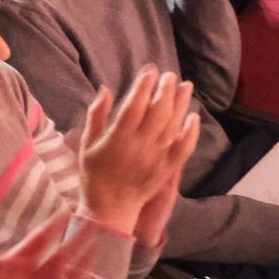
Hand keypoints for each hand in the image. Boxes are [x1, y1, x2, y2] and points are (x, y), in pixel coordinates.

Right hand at [77, 67, 199, 236]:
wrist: (110, 208)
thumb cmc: (94, 174)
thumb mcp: (86, 143)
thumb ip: (96, 115)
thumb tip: (106, 90)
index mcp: (117, 138)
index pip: (134, 105)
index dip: (143, 86)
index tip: (149, 70)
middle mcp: (140, 146)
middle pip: (158, 112)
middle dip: (165, 90)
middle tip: (169, 75)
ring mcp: (156, 158)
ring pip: (172, 126)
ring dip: (180, 104)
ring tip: (185, 86)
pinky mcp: (167, 169)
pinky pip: (183, 148)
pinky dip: (190, 132)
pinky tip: (193, 117)